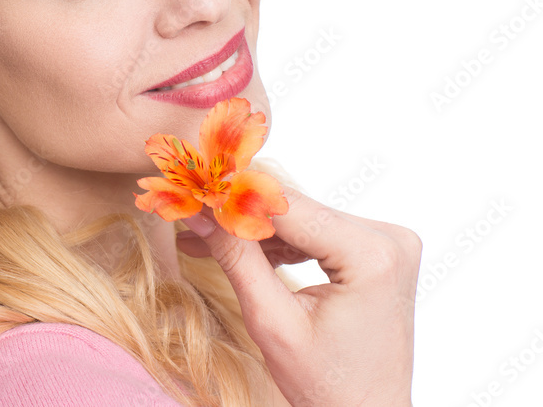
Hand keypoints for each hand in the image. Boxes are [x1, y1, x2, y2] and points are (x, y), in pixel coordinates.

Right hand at [176, 187, 420, 405]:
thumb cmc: (326, 384)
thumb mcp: (271, 321)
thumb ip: (235, 257)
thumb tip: (198, 212)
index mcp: (372, 255)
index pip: (287, 207)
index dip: (232, 198)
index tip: (188, 192)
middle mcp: (389, 237)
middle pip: (295, 209)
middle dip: (238, 214)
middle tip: (188, 216)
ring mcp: (387, 241)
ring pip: (302, 217)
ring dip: (252, 227)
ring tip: (202, 238)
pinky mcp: (377, 249)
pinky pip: (317, 231)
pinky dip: (278, 240)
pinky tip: (237, 246)